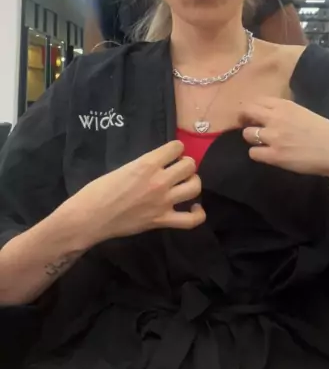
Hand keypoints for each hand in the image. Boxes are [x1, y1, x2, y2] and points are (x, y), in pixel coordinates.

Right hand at [68, 141, 204, 246]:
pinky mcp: (162, 221)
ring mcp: (163, 202)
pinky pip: (191, 220)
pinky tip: (195, 208)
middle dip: (186, 164)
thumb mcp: (123, 168)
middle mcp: (159, 181)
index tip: (171, 154)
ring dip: (192, 182)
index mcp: (147, 164)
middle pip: (189, 165)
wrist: (89, 217)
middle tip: (177, 169)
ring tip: (185, 184)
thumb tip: (158, 165)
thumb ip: (144, 166)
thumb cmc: (98, 190)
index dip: (175, 149)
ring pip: (195, 187)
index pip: (176, 147)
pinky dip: (198, 214)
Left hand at [241, 97, 328, 177]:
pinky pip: (253, 153)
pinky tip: (267, 155)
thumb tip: (269, 114)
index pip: (256, 101)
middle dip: (244, 119)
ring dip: (252, 138)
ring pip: (247, 134)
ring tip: (261, 143)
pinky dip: (258, 154)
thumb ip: (285, 112)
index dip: (252, 109)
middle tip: (250, 127)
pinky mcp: (275, 155)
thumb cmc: (325, 131)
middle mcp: (276, 117)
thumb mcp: (303, 113)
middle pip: (246, 112)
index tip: (254, 115)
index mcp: (285, 105)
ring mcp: (274, 137)